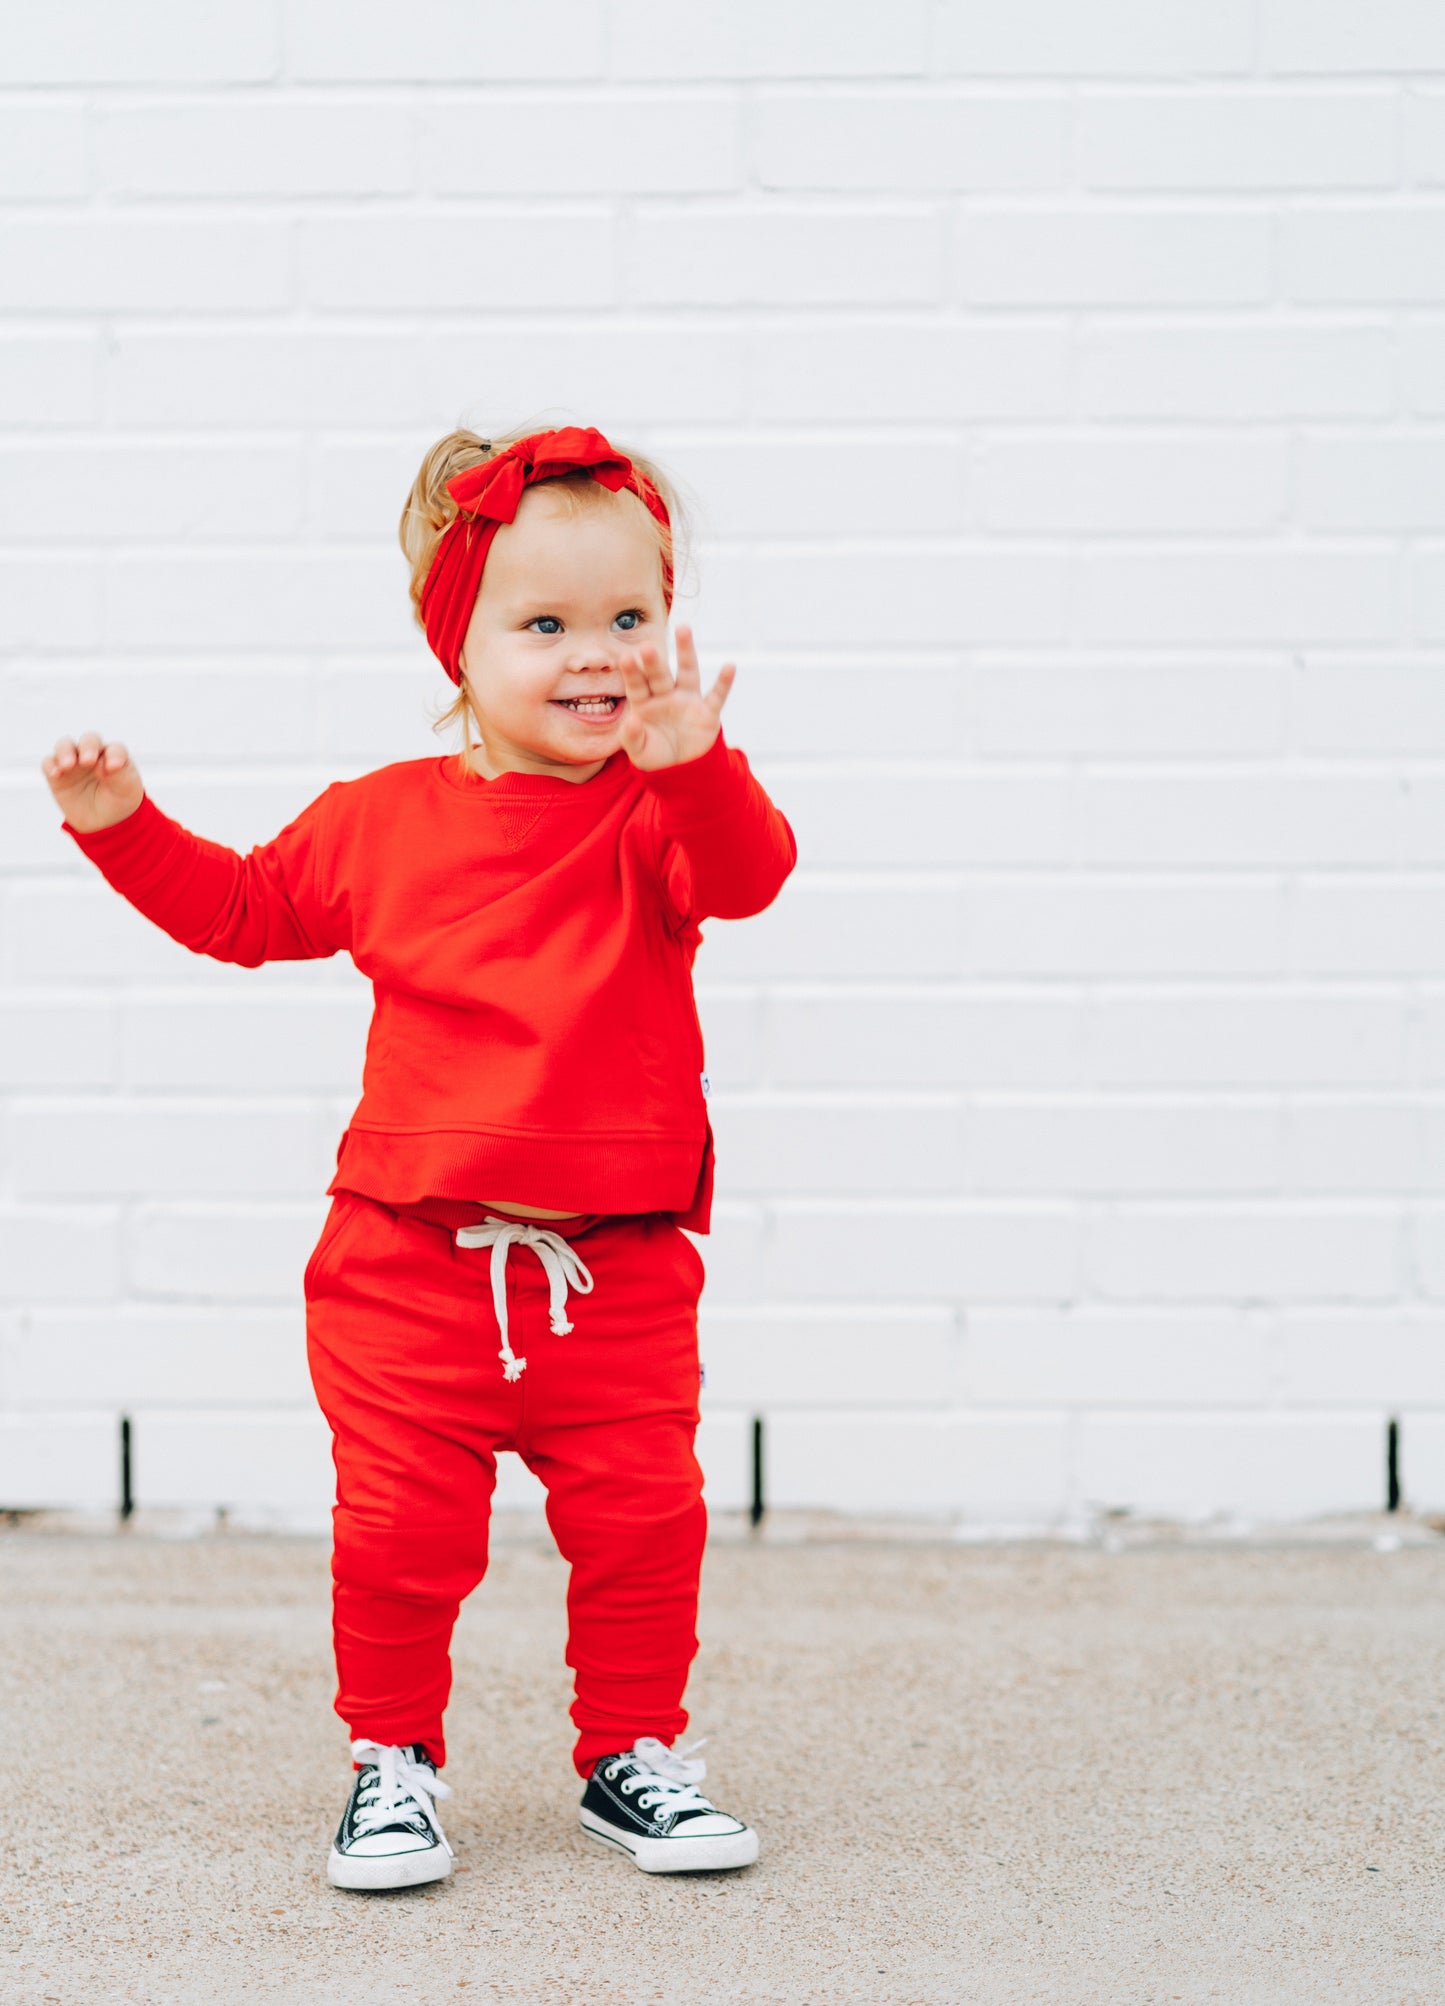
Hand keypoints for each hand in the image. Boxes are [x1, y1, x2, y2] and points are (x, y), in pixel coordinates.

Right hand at [41, 733, 144, 833]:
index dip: (115, 755)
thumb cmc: (118, 800)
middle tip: (88, 761)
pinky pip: (49, 763)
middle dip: (88, 747)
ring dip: (65, 752)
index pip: (115, 749)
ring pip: (65, 745)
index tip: (114, 767)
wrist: (103, 821)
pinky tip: (56, 774)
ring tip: (68, 765)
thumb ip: (119, 775)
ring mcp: (74, 761)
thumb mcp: (126, 790)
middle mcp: (93, 753)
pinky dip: (50, 765)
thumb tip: (102, 765)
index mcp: (115, 755)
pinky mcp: (57, 774)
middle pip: (89, 740)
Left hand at [615, 624, 734, 771]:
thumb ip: (631, 737)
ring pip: (687, 672)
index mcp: (645, 703)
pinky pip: (716, 696)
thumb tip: (631, 721)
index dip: (632, 673)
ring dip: (686, 652)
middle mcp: (666, 696)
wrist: (681, 772)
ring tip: (683, 629)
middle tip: (647, 645)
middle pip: (659, 675)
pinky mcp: (708, 714)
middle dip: (654, 661)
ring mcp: (688, 702)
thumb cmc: (655, 757)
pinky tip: (729, 667)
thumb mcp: (639, 752)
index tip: (626, 657)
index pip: (637, 685)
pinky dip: (724, 683)